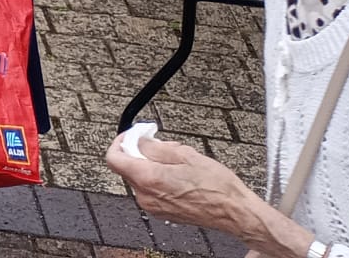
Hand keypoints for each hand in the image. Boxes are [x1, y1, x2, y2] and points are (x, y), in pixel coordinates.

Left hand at [105, 133, 264, 235]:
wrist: (235, 213)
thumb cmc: (217, 186)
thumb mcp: (185, 154)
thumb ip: (154, 147)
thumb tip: (137, 141)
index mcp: (149, 179)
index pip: (113, 158)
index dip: (119, 142)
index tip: (131, 135)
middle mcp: (146, 196)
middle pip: (127, 168)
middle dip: (138, 152)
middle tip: (159, 145)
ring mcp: (153, 207)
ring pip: (139, 179)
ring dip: (149, 166)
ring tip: (176, 162)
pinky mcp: (162, 213)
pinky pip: (150, 191)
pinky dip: (156, 179)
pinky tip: (178, 176)